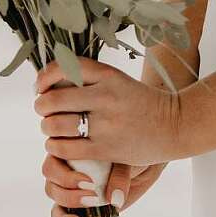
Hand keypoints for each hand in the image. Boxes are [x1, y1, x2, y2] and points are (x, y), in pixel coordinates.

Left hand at [34, 56, 186, 167]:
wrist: (175, 125)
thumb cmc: (140, 102)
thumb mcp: (118, 80)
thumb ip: (89, 79)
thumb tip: (49, 83)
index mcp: (108, 75)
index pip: (64, 68)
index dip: (44, 77)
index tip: (40, 86)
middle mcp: (106, 96)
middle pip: (53, 100)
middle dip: (41, 106)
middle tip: (44, 111)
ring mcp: (106, 123)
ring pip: (56, 125)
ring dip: (47, 129)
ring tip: (51, 130)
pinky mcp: (107, 148)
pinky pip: (67, 149)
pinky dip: (56, 147)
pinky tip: (60, 145)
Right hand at [42, 152, 167, 216]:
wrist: (143, 158)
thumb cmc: (129, 149)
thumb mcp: (124, 155)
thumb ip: (118, 174)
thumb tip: (114, 199)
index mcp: (67, 154)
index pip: (51, 167)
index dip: (65, 177)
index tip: (88, 182)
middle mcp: (66, 175)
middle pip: (52, 189)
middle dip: (68, 197)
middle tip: (91, 196)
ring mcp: (75, 194)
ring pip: (58, 209)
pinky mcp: (87, 210)